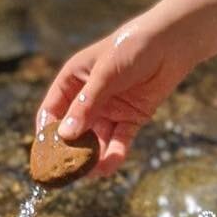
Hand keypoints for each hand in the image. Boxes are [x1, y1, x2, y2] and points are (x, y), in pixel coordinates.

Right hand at [35, 14, 195, 176]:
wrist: (172, 42)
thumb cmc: (133, 47)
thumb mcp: (105, 73)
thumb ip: (86, 104)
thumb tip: (65, 135)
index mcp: (73, 81)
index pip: (52, 111)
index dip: (47, 132)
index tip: (44, 154)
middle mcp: (89, 98)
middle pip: (73, 130)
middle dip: (70, 151)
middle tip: (65, 171)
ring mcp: (110, 110)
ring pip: (96, 141)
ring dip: (92, 158)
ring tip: (89, 174)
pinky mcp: (132, 119)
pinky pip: (119, 141)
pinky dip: (114, 155)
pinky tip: (109, 166)